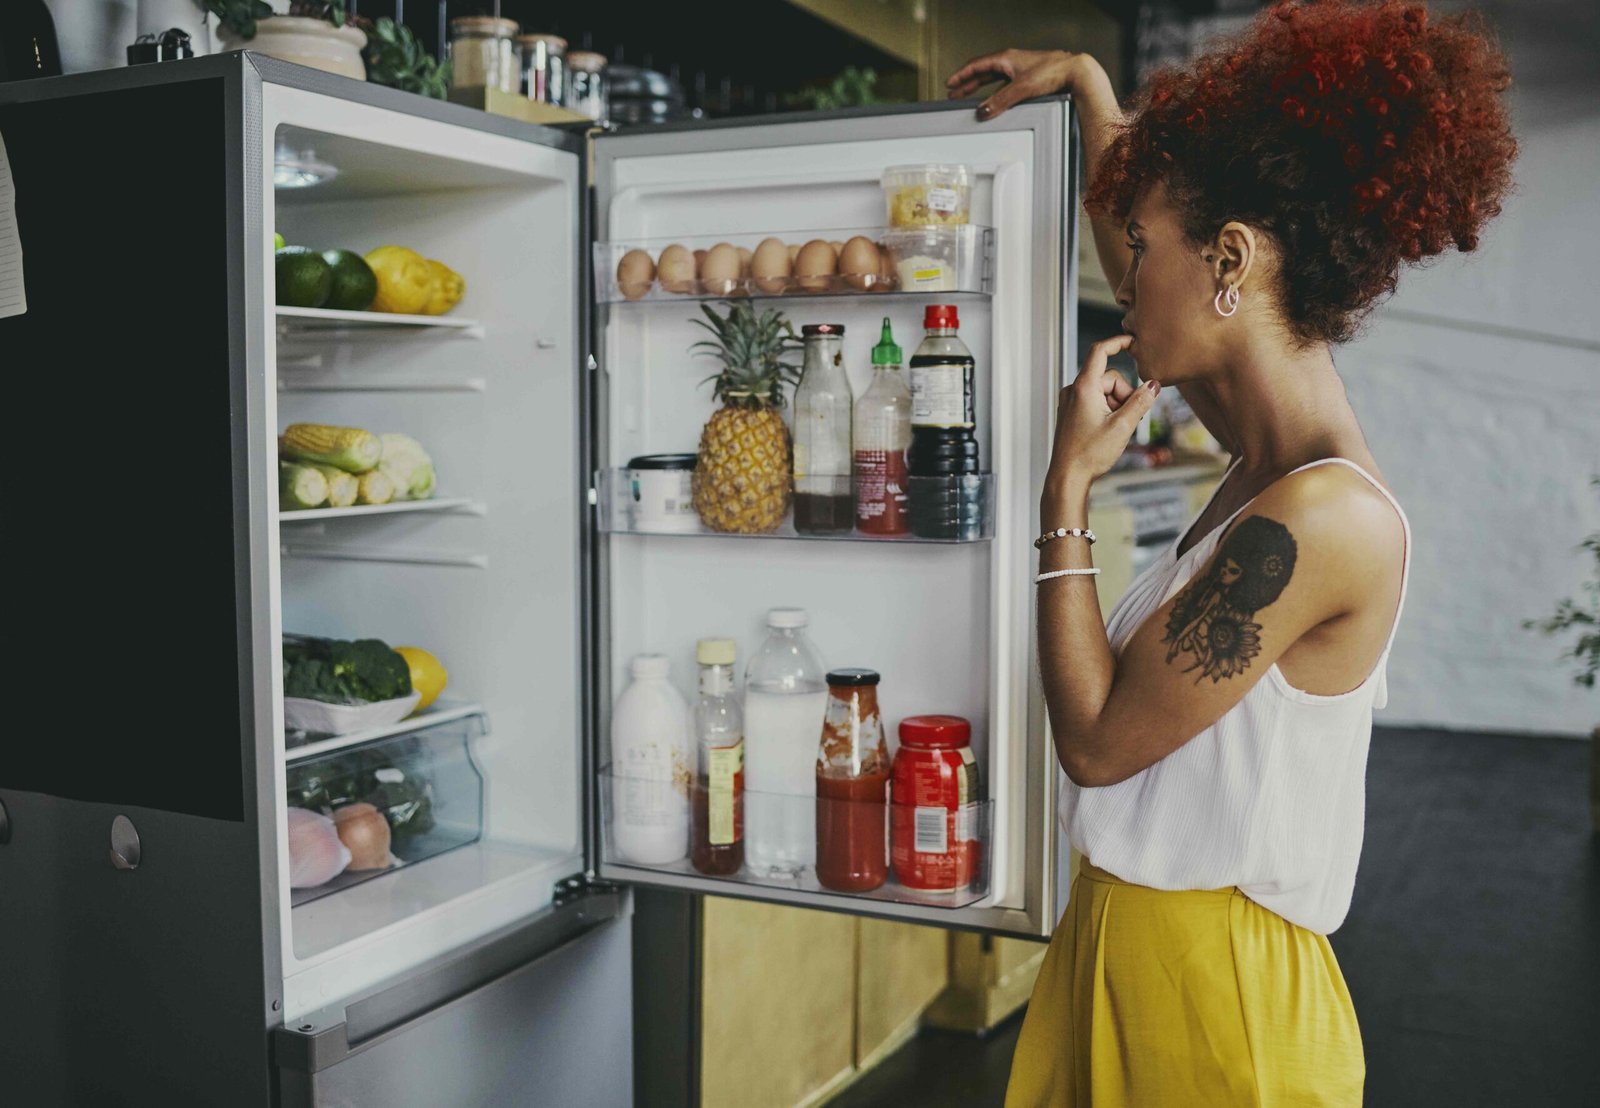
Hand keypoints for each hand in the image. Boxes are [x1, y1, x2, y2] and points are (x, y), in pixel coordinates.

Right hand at [946, 49, 1079, 119]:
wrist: (1074, 72)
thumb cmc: (1052, 72)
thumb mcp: (1022, 88)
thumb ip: (1000, 101)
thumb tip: (982, 112)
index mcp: (1006, 59)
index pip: (976, 65)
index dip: (961, 75)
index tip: (950, 83)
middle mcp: (1011, 63)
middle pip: (982, 72)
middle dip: (967, 83)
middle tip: (954, 93)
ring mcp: (1019, 70)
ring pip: (993, 80)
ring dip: (979, 89)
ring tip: (968, 98)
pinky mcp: (1027, 79)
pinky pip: (1003, 86)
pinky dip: (994, 93)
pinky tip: (993, 102)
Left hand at [1044, 336, 1158, 497]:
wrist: (1068, 477)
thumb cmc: (1089, 454)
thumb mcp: (1122, 426)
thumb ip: (1140, 402)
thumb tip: (1154, 385)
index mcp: (1083, 388)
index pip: (1100, 351)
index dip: (1117, 342)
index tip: (1132, 341)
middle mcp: (1074, 391)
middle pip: (1109, 378)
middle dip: (1125, 393)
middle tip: (1130, 417)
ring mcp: (1071, 402)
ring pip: (1103, 391)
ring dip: (1117, 404)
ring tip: (1119, 428)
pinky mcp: (1072, 413)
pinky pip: (1095, 402)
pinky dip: (1107, 410)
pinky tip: (1110, 430)